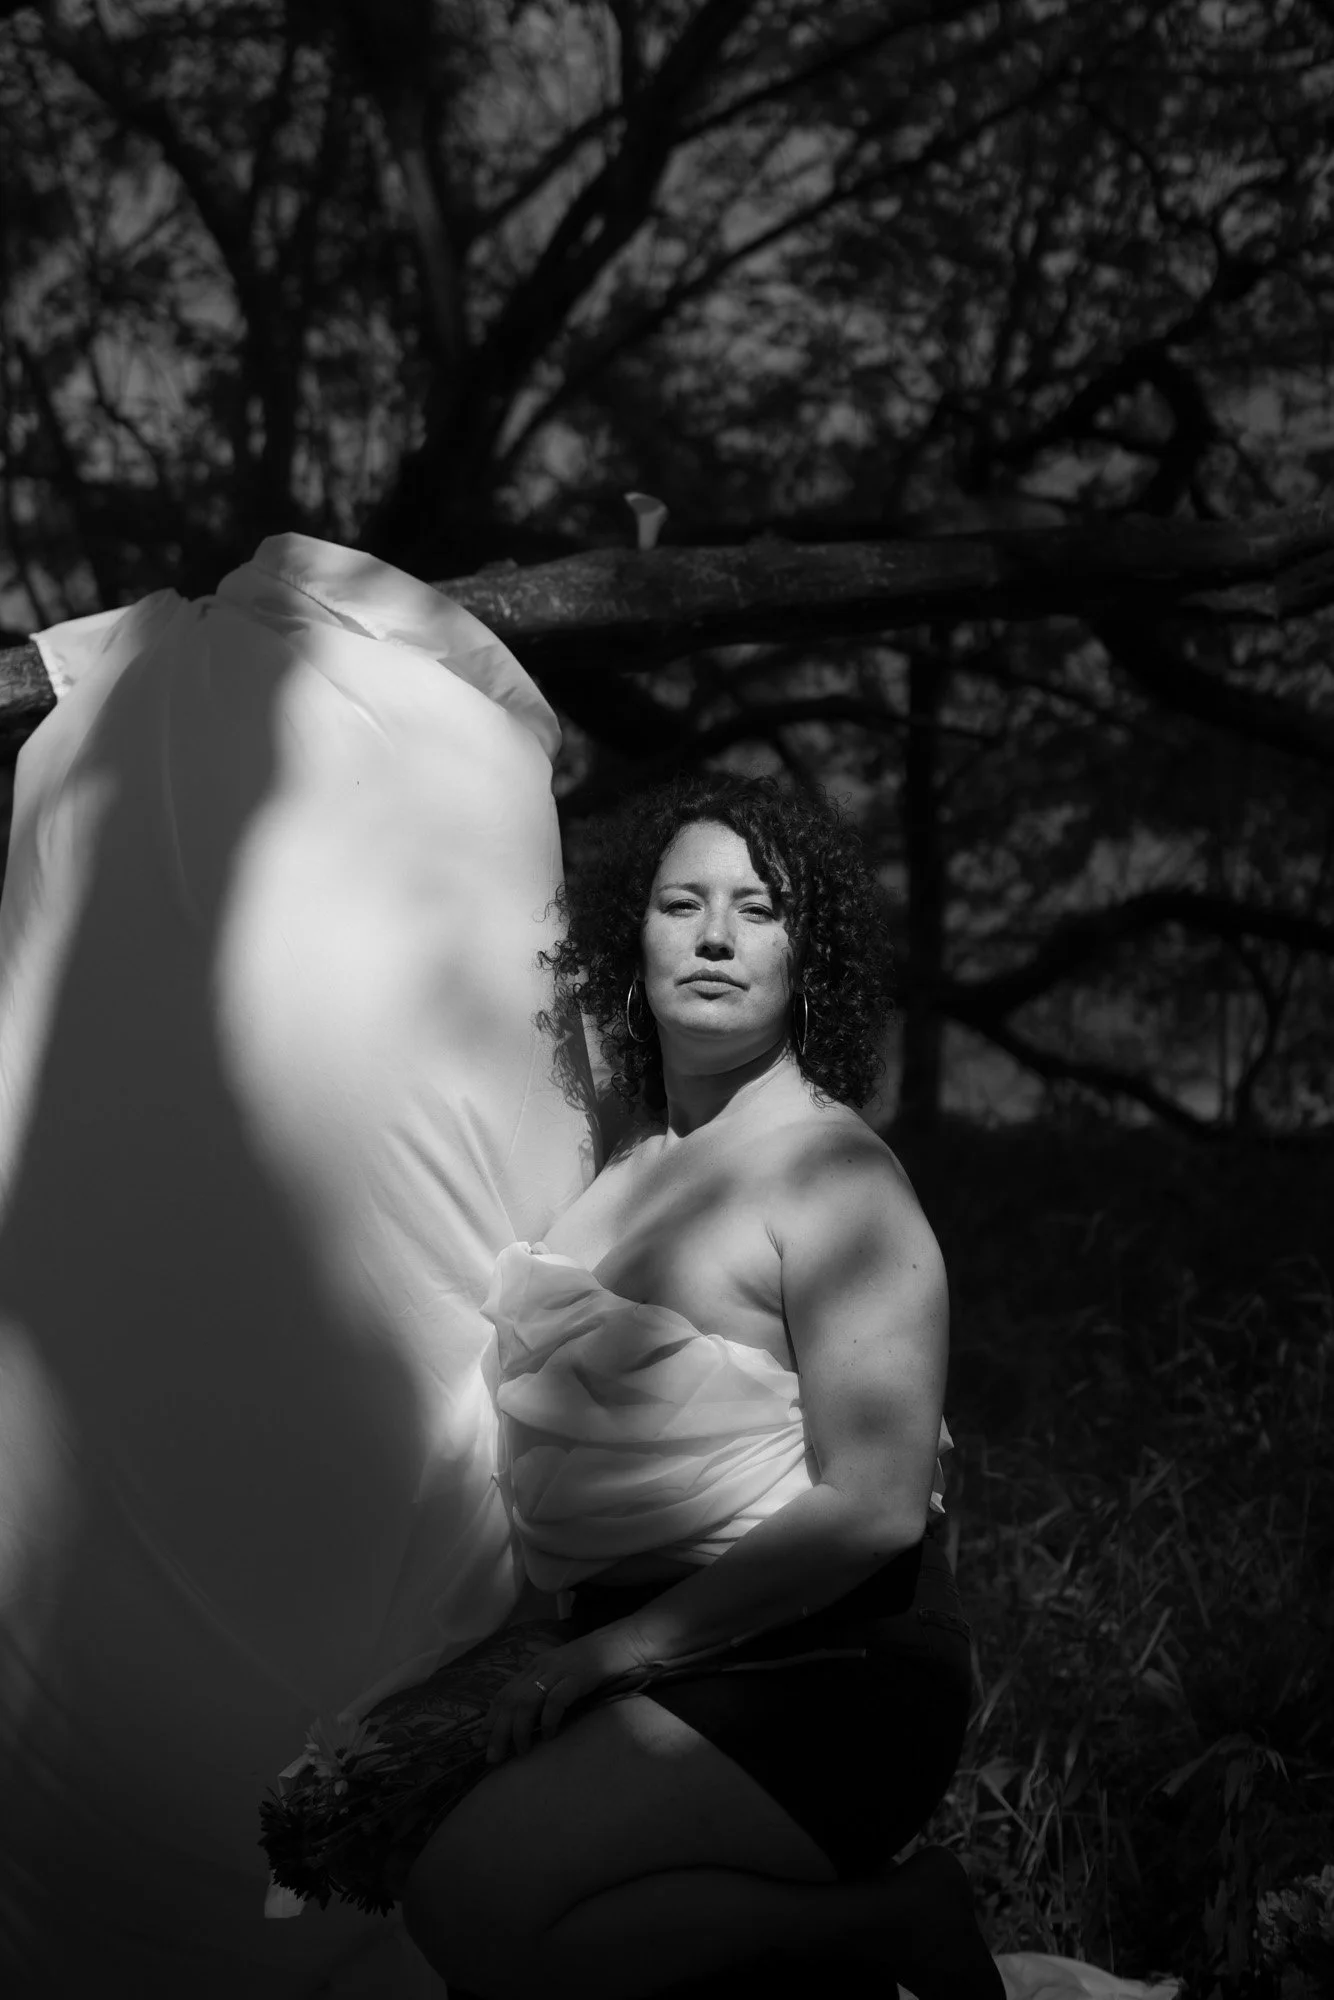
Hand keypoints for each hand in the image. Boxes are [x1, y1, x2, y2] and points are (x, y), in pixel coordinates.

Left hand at [482, 1621, 652, 1764]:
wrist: (622, 1642)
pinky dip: (548, 1720)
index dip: (490, 1719)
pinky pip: (556, 1700)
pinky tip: (549, 1735)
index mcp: (535, 1667)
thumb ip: (544, 1692)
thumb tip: (527, 1724)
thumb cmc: (593, 1664)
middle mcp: (541, 1667)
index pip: (504, 1694)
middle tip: (493, 1757)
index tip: (479, 1742)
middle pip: (511, 1701)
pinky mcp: (577, 1677)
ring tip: (520, 1751)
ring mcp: (559, 1671)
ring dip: (519, 1729)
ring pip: (527, 1701)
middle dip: (498, 1731)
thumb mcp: (561, 1675)